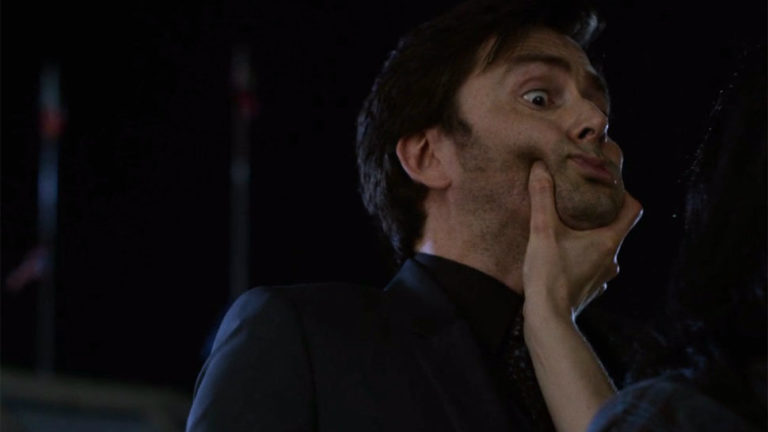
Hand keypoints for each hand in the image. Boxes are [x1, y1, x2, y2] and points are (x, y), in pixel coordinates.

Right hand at [522, 162, 642, 319]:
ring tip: (570, 229)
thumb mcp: (542, 231)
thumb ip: (542, 198)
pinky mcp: (590, 289)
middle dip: (601, 215)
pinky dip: (583, 259)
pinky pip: (592, 267)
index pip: (634, 210)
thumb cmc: (550, 275)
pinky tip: (563, 256)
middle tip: (581, 203)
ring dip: (591, 238)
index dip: (625, 194)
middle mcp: (612, 259)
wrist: (548, 319)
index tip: (608, 186)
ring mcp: (603, 277)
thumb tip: (541, 167)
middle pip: (617, 228)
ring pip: (604, 249)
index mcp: (608, 241)